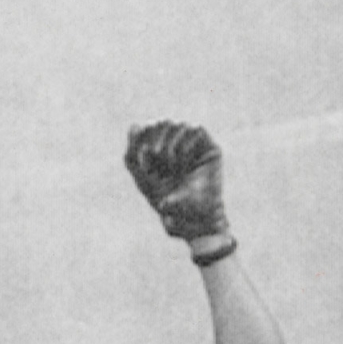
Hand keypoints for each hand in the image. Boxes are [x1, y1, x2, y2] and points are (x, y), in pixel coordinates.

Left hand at [125, 121, 228, 242]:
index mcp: (161, 152)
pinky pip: (196, 130)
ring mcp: (194, 146)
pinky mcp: (209, 148)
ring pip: (178, 124)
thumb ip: (133, 156)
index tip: (143, 152)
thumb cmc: (168, 204)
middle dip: (156, 136)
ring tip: (172, 164)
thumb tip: (133, 125)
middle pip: (162, 123)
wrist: (194, 219)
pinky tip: (183, 159)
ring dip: (170, 143)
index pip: (149, 129)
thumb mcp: (144, 182)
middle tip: (155, 155)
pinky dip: (185, 143)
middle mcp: (178, 146)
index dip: (143, 135)